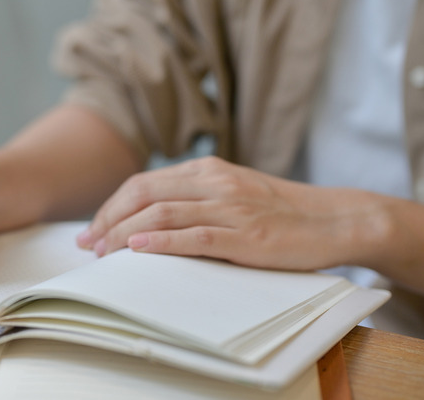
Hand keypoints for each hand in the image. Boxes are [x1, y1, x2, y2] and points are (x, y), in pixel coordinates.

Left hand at [76, 156, 372, 270]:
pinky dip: (163, 242)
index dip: (111, 206)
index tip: (92, 229)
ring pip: (162, 213)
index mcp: (207, 170)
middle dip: (108, 219)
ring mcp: (230, 207)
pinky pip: (195, 235)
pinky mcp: (246, 234)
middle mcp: (214, 183)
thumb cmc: (281, 211)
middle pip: (143, 194)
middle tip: (88, 244)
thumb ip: (195, 198)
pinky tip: (139, 250)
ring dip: (125, 233)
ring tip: (103, 252)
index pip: (143, 183)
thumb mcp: (233, 193)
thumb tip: (149, 220)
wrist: (334, 218)